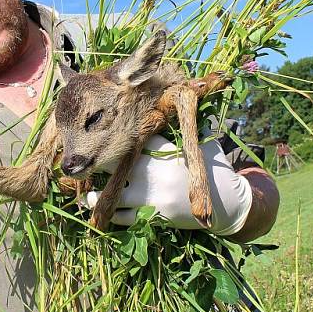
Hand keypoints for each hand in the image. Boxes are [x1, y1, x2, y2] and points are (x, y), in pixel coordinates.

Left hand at [86, 134, 252, 235]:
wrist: (227, 202)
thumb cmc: (216, 170)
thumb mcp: (203, 143)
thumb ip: (192, 124)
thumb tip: (190, 95)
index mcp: (164, 150)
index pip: (132, 139)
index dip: (113, 138)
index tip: (97, 136)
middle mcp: (154, 171)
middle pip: (115, 164)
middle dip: (100, 163)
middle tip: (85, 163)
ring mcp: (152, 194)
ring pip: (114, 194)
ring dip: (97, 196)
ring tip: (87, 195)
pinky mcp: (154, 214)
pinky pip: (125, 216)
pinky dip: (112, 215)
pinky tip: (103, 214)